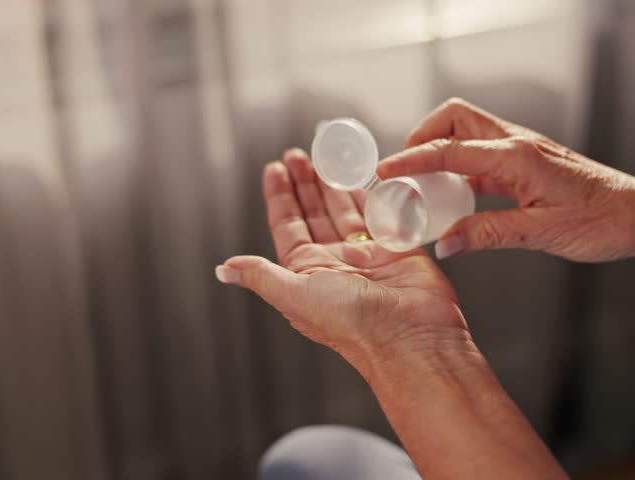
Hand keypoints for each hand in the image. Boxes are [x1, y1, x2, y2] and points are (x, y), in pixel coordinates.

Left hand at [216, 149, 467, 363]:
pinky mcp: (397, 248)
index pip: (288, 225)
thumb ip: (262, 276)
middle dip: (306, 183)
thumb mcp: (296, 296)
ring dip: (335, 184)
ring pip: (345, 210)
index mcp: (307, 273)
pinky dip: (371, 193)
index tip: (276, 169)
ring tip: (326, 157)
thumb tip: (225, 270)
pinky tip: (364, 176)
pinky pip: (381, 213)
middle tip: (300, 154)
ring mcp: (367, 255)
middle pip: (316, 213)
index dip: (281, 196)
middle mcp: (335, 262)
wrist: (409, 336)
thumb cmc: (353, 324)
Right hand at [378, 98, 634, 276]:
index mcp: (519, 156)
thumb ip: (489, 235)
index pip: (451, 149)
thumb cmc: (606, 221)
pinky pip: (482, 154)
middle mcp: (519, 144)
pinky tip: (456, 196)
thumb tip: (445, 242)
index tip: (384, 171)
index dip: (411, 160)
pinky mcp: (528, 164)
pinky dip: (460, 168)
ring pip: (468, 131)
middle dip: (422, 137)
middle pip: (455, 117)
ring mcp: (523, 150)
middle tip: (404, 171)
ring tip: (423, 185)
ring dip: (440, 149)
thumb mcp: (543, 234)